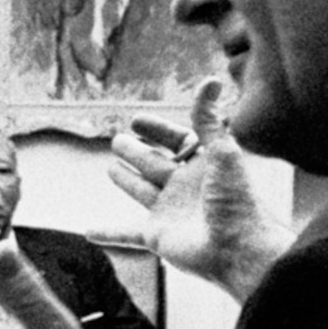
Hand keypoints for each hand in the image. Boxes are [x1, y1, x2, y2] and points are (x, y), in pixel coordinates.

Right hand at [109, 77, 291, 303]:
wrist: (238, 249)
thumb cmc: (237, 201)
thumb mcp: (223, 153)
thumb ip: (210, 119)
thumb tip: (210, 79)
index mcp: (204, 165)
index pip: (178, 141)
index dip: (159, 129)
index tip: (137, 120)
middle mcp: (185, 187)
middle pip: (156, 164)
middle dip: (137, 152)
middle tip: (117, 141)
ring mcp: (169, 212)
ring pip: (141, 191)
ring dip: (126, 180)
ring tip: (110, 168)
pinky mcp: (156, 236)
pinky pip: (126, 234)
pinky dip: (108, 233)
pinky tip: (88, 232)